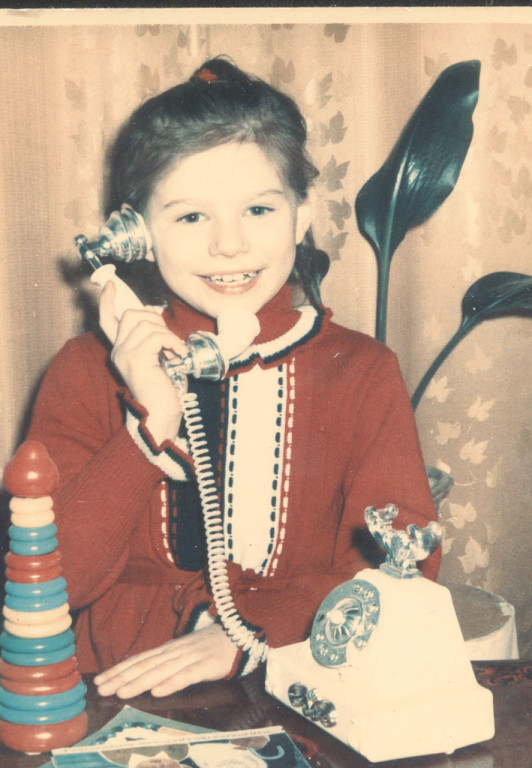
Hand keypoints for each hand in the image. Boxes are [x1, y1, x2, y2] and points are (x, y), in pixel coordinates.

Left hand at [94, 624, 237, 697]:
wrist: (240, 631)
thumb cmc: (210, 644)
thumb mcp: (185, 650)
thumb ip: (166, 660)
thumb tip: (142, 669)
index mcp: (169, 649)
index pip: (140, 659)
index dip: (119, 669)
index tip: (99, 680)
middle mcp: (176, 651)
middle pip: (145, 665)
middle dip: (121, 677)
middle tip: (101, 688)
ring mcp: (191, 656)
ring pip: (161, 671)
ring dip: (140, 681)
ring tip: (121, 691)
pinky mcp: (207, 665)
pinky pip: (187, 675)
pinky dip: (172, 683)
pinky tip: (158, 692)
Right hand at [100, 281, 187, 443]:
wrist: (161, 414)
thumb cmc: (164, 389)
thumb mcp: (157, 356)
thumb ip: (152, 337)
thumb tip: (153, 312)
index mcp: (121, 350)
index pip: (107, 320)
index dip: (108, 300)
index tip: (111, 285)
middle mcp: (118, 351)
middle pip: (132, 315)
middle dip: (156, 320)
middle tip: (169, 341)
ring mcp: (124, 354)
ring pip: (147, 324)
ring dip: (168, 335)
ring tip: (175, 353)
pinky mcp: (136, 358)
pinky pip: (157, 336)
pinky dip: (173, 343)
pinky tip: (178, 356)